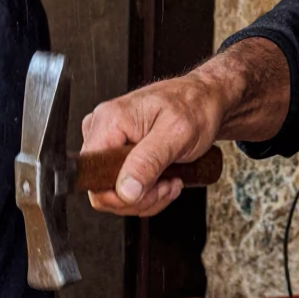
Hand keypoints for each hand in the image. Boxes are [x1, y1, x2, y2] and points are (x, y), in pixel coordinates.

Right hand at [82, 71, 223, 216]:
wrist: (206, 100)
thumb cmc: (194, 106)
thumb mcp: (176, 134)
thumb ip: (148, 162)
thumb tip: (125, 191)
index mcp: (110, 121)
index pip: (92, 175)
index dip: (118, 194)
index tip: (149, 190)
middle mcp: (103, 130)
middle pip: (103, 189)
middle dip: (139, 198)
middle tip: (166, 185)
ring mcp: (109, 142)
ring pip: (114, 194)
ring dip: (147, 197)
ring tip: (170, 181)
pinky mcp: (118, 153)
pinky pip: (123, 188)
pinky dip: (146, 193)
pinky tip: (164, 180)